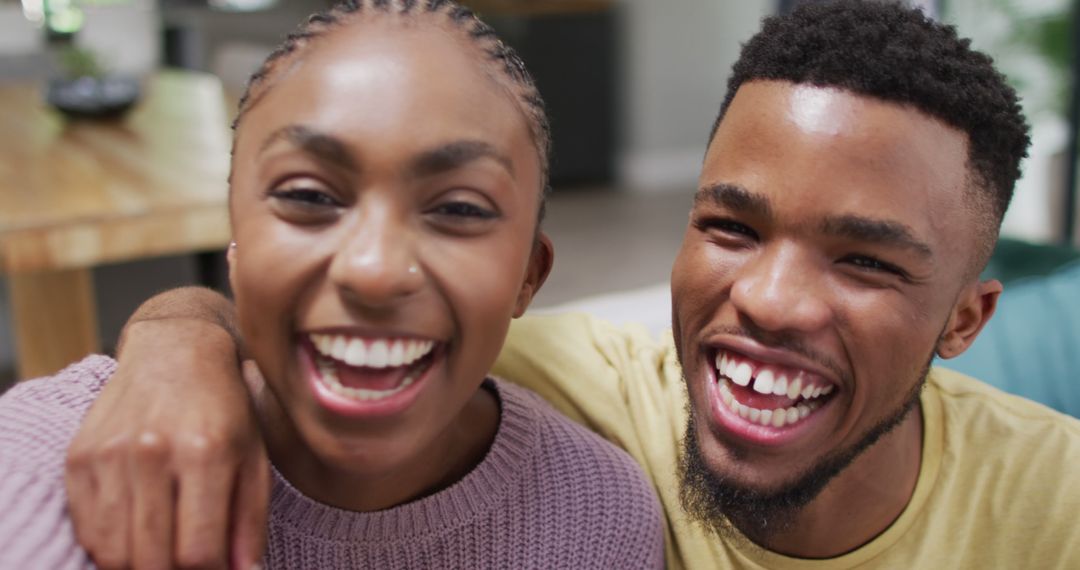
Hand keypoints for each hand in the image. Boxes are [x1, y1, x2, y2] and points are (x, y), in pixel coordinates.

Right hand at [65, 318, 268, 569]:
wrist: (176, 351)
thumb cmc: (225, 409)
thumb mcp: (254, 457)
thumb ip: (250, 520)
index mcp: (206, 452)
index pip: (199, 551)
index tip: (215, 566)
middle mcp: (154, 452)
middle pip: (153, 559)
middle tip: (187, 560)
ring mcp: (111, 454)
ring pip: (115, 552)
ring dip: (141, 563)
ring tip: (165, 548)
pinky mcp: (80, 457)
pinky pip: (88, 531)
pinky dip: (110, 546)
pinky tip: (137, 530)